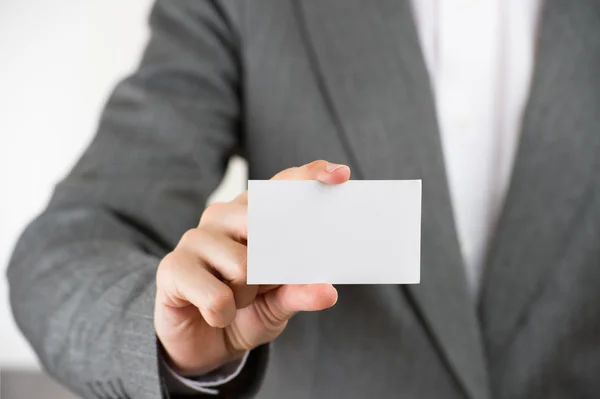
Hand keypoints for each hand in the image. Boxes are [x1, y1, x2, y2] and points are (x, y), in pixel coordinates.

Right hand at [154, 160, 350, 375]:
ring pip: (243, 266)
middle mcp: (224, 216)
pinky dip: (222, 315)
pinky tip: (214, 314)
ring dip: (246, 298)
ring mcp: (195, 238)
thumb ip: (299, 292)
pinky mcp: (172, 266)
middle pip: (266, 226)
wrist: (202, 344)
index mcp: (254, 214)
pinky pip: (216, 296)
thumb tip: (327, 291)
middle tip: (264, 286)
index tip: (340, 176)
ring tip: (235, 301)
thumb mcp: (278, 304)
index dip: (311, 176)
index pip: (283, 184)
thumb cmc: (244, 312)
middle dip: (275, 267)